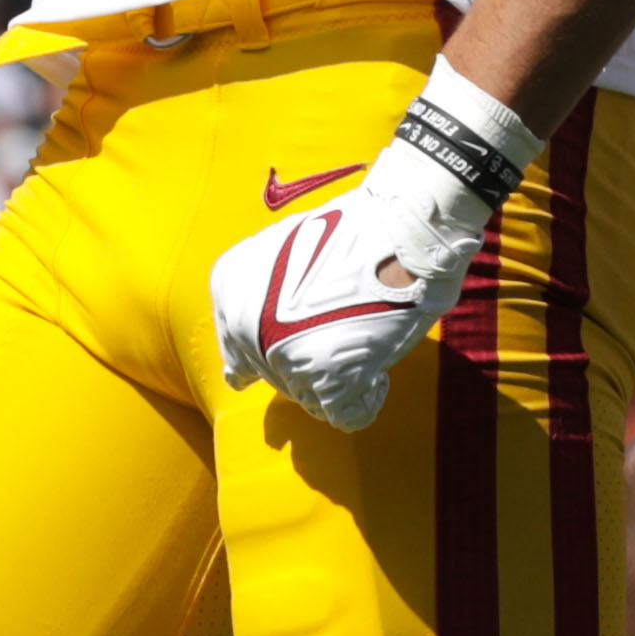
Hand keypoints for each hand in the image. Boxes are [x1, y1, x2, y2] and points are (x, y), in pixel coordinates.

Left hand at [210, 68, 533, 432]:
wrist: (404, 221)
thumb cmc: (355, 231)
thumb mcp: (284, 256)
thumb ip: (257, 307)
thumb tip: (234, 379)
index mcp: (230, 289)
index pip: (240, 354)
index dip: (280, 347)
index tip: (309, 334)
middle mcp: (246, 326)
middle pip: (278, 379)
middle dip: (312, 362)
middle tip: (347, 325)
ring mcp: (286, 355)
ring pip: (311, 398)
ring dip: (341, 377)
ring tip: (366, 334)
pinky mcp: (333, 378)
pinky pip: (344, 415)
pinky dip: (365, 399)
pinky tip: (377, 363)